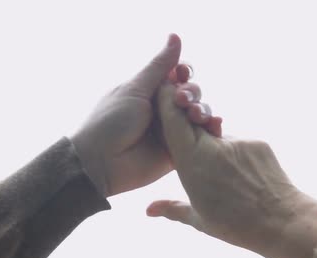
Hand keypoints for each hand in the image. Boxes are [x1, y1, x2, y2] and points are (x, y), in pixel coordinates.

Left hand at [71, 34, 220, 196]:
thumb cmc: (111, 121)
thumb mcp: (135, 89)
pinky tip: (215, 126)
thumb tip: (175, 36)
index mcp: (150, 90)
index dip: (184, 71)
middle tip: (181, 100)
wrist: (101, 162)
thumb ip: (159, 66)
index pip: (177, 73)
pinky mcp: (179, 150)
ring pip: (199, 112)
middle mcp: (163, 108)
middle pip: (192, 91)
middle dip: (192, 92)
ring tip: (195, 116)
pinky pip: (201, 138)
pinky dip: (211, 129)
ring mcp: (172, 129)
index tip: (181, 73)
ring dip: (203, 109)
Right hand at [147, 83, 316, 257]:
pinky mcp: (258, 142)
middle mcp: (213, 146)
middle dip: (186, 120)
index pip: (173, 121)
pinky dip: (234, 154)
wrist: (282, 222)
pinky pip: (238, 143)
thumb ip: (171, 209)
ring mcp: (238, 141)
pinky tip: (241, 176)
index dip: (165, 103)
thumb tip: (149, 210)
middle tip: (186, 133)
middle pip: (192, 121)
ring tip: (222, 175)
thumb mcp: (199, 219)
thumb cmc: (236, 225)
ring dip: (213, 146)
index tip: (161, 89)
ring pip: (217, 135)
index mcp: (193, 163)